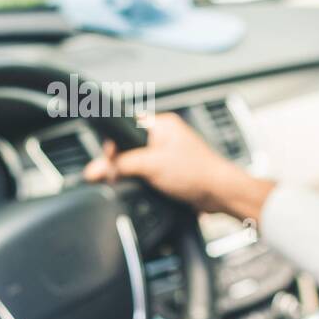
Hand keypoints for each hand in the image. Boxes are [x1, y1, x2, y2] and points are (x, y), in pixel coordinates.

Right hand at [83, 112, 274, 221]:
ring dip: (133, 173)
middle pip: (129, 146)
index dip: (113, 146)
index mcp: (162, 124)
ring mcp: (168, 154)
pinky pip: (148, 173)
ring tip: (136, 182)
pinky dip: (143, 181)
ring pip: (138, 162)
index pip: (125, 128)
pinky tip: (146, 188)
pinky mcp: (171, 171)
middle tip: (117, 175)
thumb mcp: (151, 165)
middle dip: (121, 162)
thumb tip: (97, 168)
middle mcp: (165, 136)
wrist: (220, 193)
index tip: (108, 161)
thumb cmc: (198, 172)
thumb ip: (121, 165)